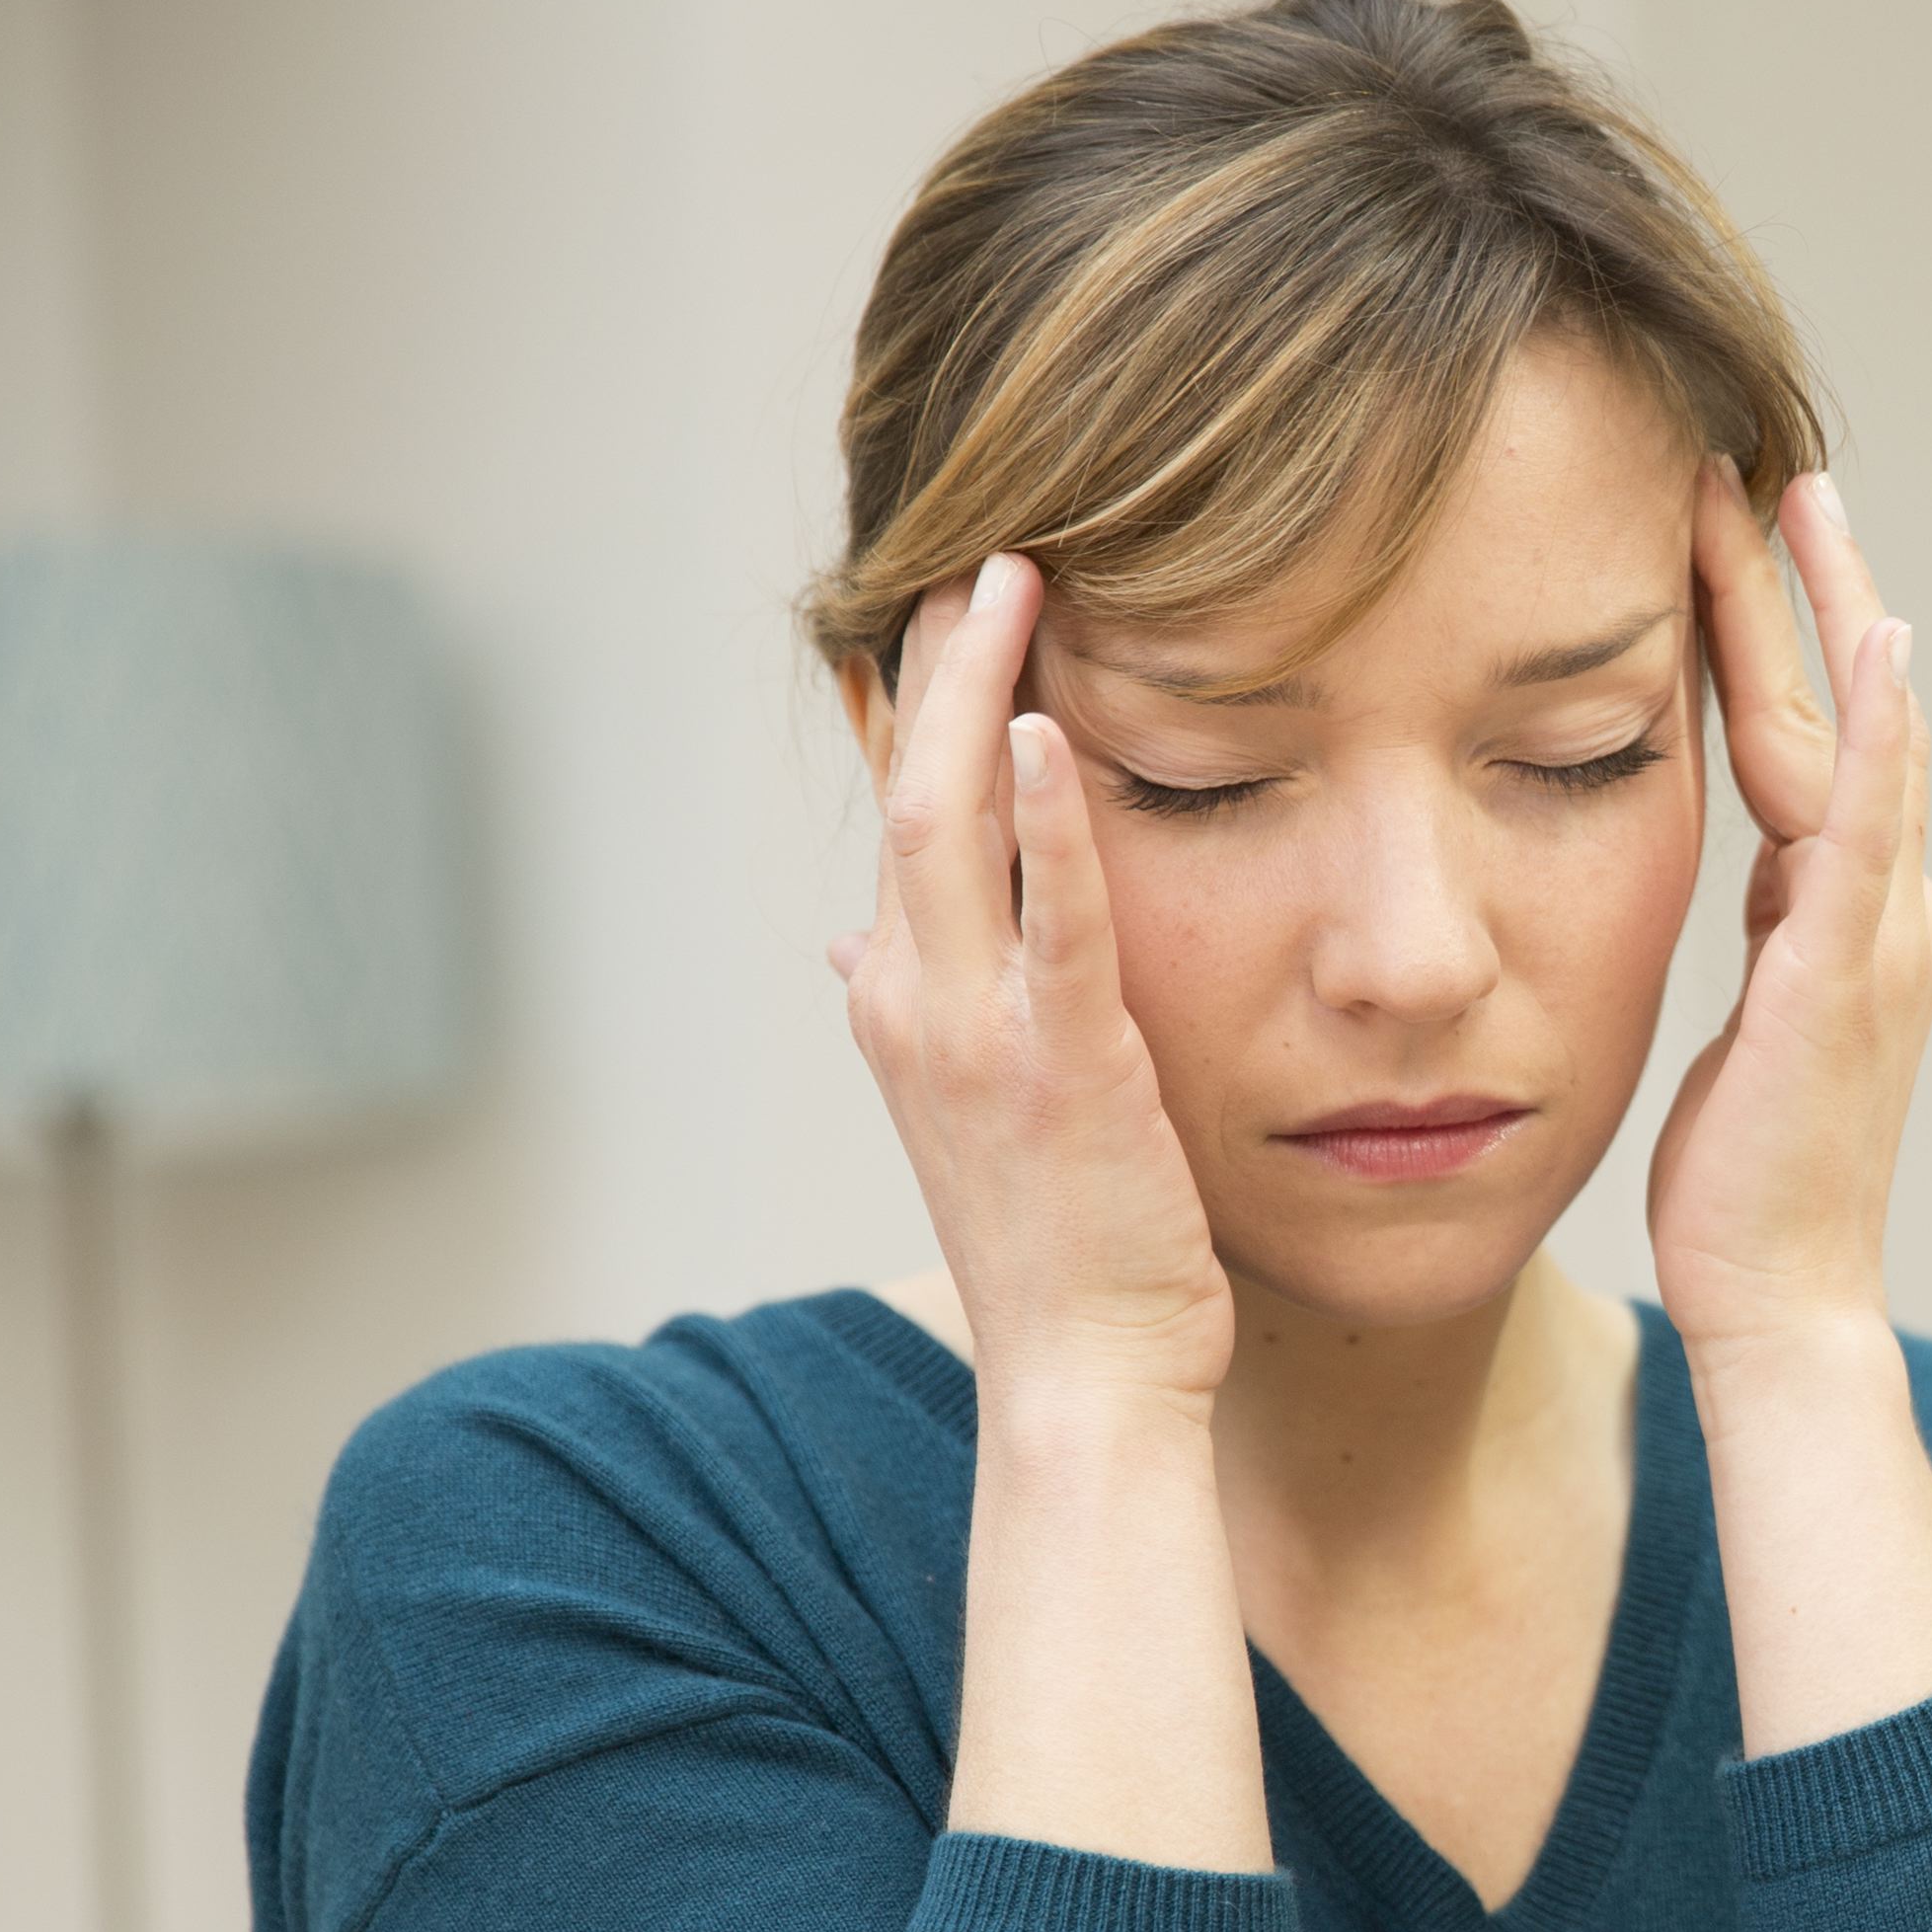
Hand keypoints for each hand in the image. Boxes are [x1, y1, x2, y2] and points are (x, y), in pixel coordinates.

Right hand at [835, 555, 1236, 1413]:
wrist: (1085, 1383)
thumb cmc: (1062, 1254)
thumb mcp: (977, 1114)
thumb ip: (923, 1010)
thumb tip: (846, 938)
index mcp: (898, 1005)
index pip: (902, 820)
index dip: (921, 704)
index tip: (961, 606)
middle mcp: (912, 1004)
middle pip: (907, 790)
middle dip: (939, 660)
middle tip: (991, 548)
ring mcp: (977, 1035)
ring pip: (950, 824)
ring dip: (978, 692)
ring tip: (1019, 579)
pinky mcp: (1066, 1067)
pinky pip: (1053, 918)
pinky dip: (1045, 818)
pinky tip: (1049, 727)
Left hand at [1646, 464, 1931, 1363]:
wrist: (1781, 1297)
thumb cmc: (1743, 1188)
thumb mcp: (1737, 1033)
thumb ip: (1755, 943)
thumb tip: (1738, 882)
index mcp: (1846, 916)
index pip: (1803, 738)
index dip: (1769, 631)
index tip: (1723, 527)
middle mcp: (1887, 906)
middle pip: (1844, 709)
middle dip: (1804, 584)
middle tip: (1765, 463)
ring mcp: (1881, 933)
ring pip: (1860, 736)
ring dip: (1832, 612)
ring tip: (1795, 500)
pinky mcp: (1847, 970)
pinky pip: (1872, 825)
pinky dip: (1885, 728)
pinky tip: (1883, 640)